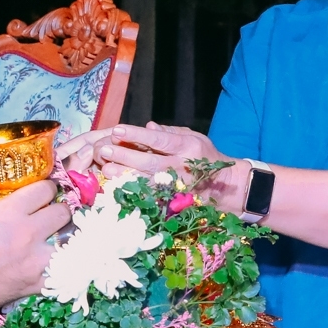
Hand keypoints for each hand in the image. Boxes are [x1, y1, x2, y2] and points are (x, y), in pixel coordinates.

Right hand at [0, 180, 70, 313]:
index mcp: (10, 211)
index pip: (45, 190)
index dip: (47, 188)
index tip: (43, 192)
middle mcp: (29, 232)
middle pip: (63, 212)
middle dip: (60, 210)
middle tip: (52, 214)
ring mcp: (36, 259)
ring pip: (69, 241)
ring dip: (64, 238)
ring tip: (58, 239)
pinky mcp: (37, 282)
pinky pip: (62, 271)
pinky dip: (61, 266)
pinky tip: (56, 264)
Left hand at [58, 122, 221, 180]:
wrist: (224, 185)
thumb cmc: (204, 156)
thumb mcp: (193, 137)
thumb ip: (169, 132)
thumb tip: (148, 126)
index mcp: (187, 146)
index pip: (159, 139)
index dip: (137, 135)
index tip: (117, 130)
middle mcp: (181, 166)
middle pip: (149, 161)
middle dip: (125, 156)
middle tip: (104, 150)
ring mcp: (176, 186)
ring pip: (147, 181)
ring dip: (124, 175)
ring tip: (105, 169)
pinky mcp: (173, 201)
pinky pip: (150, 196)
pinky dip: (133, 192)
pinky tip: (116, 187)